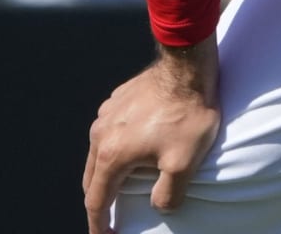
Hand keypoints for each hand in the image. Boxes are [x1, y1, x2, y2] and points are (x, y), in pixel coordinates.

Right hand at [83, 34, 220, 233]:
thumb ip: (166, 194)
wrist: (188, 64)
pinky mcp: (119, 97)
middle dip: (98, 200)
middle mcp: (101, 133)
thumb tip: (156, 205)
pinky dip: (114, 145)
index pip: (97, 201)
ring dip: (106, 171)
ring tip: (120, 183)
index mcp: (111, 155)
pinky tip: (132, 145)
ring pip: (98, 151)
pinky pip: (110, 129)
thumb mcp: (183, 163)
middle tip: (110, 216)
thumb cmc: (187, 113)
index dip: (98, 226)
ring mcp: (107, 112)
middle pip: (92, 178)